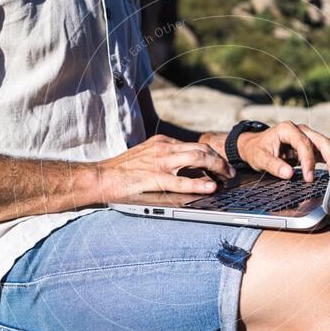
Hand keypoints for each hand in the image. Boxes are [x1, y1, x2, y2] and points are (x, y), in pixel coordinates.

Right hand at [99, 134, 234, 200]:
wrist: (99, 176)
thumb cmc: (121, 171)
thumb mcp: (146, 157)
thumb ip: (164, 159)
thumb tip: (186, 169)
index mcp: (162, 142)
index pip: (195, 145)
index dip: (213, 155)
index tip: (222, 165)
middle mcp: (163, 148)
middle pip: (202, 149)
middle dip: (220, 160)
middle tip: (230, 173)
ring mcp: (159, 162)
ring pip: (198, 159)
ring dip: (217, 168)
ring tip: (227, 179)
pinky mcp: (154, 178)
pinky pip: (181, 181)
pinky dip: (199, 184)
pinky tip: (211, 188)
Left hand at [237, 121, 329, 181]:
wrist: (254, 145)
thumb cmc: (256, 150)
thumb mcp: (259, 158)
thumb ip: (273, 165)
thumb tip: (289, 174)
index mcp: (287, 129)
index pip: (304, 143)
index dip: (308, 160)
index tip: (308, 177)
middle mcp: (300, 130)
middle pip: (321, 141)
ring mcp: (307, 137)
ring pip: (327, 144)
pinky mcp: (311, 146)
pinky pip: (326, 150)